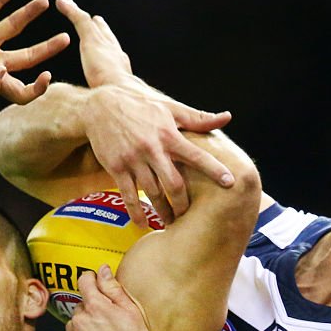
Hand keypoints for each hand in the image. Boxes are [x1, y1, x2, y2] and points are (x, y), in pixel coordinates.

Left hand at [48, 266, 165, 330]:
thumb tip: (102, 270)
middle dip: (91, 310)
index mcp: (96, 305)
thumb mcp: (132, 311)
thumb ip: (113, 288)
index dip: (91, 280)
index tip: (96, 285)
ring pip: (71, 324)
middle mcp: (80, 320)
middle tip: (108, 324)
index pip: (84, 281)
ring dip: (81, 328)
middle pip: (80, 306)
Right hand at [56, 0, 235, 225]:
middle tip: (192, 216)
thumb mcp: (169, 107)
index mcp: (168, 135)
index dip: (214, 170)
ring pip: (153, 193)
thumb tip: (226, 117)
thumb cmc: (139, 105)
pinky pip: (128, 195)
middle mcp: (152, 149)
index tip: (230, 183)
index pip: (196, 155)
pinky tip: (143, 225)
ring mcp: (133, 160)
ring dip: (164, 211)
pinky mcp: (117, 168)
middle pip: (174, 183)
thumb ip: (198, 118)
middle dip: (184, 203)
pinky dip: (136, 213)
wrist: (99, 106)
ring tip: (171, 223)